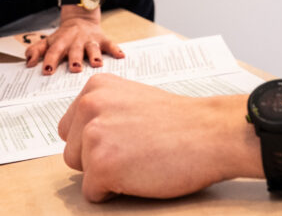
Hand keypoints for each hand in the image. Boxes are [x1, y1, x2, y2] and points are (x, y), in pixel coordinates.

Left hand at [24, 11, 123, 74]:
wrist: (80, 19)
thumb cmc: (62, 37)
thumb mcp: (48, 41)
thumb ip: (36, 51)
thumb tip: (28, 63)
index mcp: (61, 42)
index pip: (54, 51)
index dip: (50, 60)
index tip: (47, 71)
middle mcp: (75, 41)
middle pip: (74, 50)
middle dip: (74, 58)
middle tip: (75, 68)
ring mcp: (90, 40)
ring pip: (92, 47)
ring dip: (94, 55)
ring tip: (96, 64)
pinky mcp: (102, 39)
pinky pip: (110, 44)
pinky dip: (115, 49)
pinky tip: (121, 56)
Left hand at [58, 74, 245, 201]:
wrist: (210, 134)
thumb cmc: (179, 122)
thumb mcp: (131, 99)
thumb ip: (104, 111)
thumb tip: (84, 135)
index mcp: (95, 88)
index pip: (71, 128)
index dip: (94, 142)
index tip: (121, 141)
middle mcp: (89, 106)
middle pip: (72, 151)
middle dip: (97, 159)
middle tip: (133, 153)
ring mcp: (94, 136)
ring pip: (81, 172)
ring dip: (105, 175)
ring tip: (138, 163)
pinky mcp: (101, 166)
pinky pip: (93, 194)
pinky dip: (114, 193)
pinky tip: (139, 176)